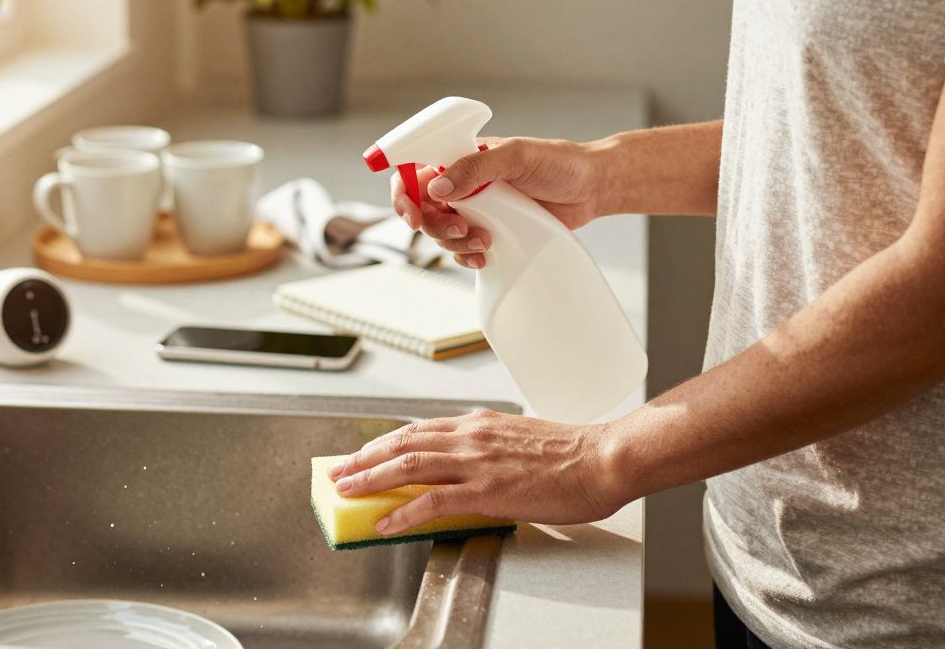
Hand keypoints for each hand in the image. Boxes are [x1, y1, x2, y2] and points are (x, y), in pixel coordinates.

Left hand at [328, 409, 622, 534]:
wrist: (603, 458)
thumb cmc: (574, 454)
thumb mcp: (521, 441)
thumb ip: (490, 450)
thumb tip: (471, 470)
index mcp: (480, 425)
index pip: (420, 430)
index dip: (387, 442)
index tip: (366, 452)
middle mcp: (471, 437)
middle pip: (403, 442)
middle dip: (366, 457)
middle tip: (340, 470)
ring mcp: (476, 462)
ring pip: (408, 465)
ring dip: (371, 477)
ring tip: (347, 490)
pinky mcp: (486, 489)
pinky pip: (432, 500)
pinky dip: (403, 510)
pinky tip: (385, 520)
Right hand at [391, 137, 602, 268]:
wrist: (591, 189)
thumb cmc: (559, 162)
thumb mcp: (517, 156)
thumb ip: (476, 167)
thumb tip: (438, 188)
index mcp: (461, 157)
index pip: (415, 170)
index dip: (404, 193)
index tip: (413, 213)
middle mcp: (463, 183)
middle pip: (423, 209)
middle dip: (434, 225)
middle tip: (460, 230)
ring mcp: (475, 209)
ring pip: (441, 233)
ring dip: (455, 244)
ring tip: (484, 242)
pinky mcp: (490, 231)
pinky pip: (462, 249)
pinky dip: (466, 257)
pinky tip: (484, 256)